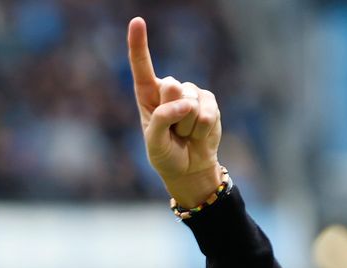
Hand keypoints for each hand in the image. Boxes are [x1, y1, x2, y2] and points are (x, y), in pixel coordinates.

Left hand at [127, 17, 222, 208]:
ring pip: (190, 103)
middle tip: (173, 131)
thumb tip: (184, 104)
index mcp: (147, 95)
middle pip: (171, 87)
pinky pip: (207, 113)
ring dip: (187, 127)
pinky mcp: (209, 101)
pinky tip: (199, 134)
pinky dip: (202, 130)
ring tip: (185, 134)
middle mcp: (168, 90)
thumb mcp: (154, 144)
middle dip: (173, 113)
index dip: (139, 44)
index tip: (137, 21)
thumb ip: (161, 121)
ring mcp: (191, 94)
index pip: (142, 68)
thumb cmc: (166, 154)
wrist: (190, 167)